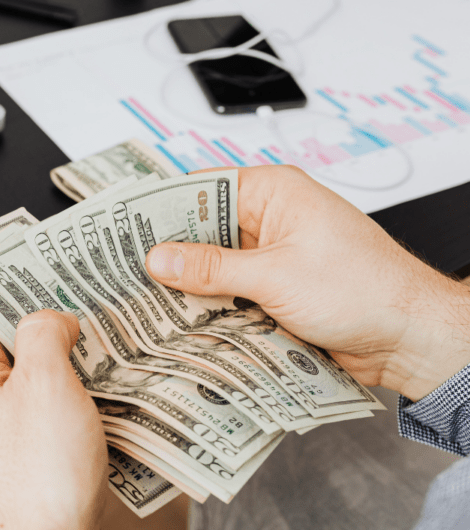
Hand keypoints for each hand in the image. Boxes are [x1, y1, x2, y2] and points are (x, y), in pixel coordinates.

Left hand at [0, 310, 106, 529]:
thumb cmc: (35, 481)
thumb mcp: (46, 383)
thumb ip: (44, 332)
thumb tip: (51, 317)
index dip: (24, 289)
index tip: (57, 278)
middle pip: (12, 348)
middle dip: (54, 335)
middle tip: (93, 322)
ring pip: (30, 387)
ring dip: (68, 375)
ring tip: (108, 364)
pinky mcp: (14, 464)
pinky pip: (41, 423)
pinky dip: (69, 412)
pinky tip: (102, 411)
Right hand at [145, 165, 469, 400]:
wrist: (409, 338)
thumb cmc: (367, 290)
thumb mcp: (276, 275)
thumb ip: (212, 268)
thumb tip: (161, 258)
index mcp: (274, 193)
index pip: (201, 189)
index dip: (160, 208)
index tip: (122, 228)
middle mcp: (271, 220)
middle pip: (202, 231)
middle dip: (170, 254)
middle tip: (126, 272)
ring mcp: (272, 257)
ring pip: (212, 267)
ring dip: (190, 286)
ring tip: (147, 300)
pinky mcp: (274, 291)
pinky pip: (228, 294)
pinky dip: (209, 307)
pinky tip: (184, 321)